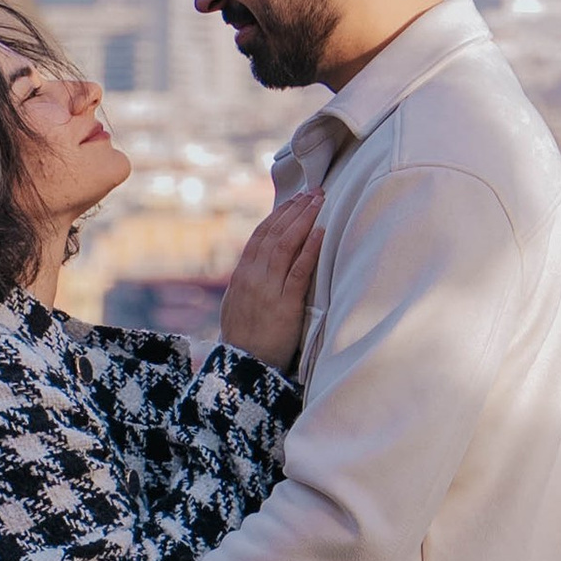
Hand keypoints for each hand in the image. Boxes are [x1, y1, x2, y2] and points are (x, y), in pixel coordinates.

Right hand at [217, 186, 322, 372]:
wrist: (242, 368)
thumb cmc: (245, 341)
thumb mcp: (239, 306)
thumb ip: (250, 283)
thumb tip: (261, 266)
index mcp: (242, 276)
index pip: (260, 235)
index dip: (278, 215)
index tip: (295, 200)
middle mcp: (253, 277)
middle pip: (274, 234)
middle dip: (295, 210)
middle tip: (314, 192)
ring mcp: (267, 290)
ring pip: (285, 245)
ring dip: (303, 220)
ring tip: (319, 202)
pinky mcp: (284, 305)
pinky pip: (298, 271)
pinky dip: (310, 249)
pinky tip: (321, 232)